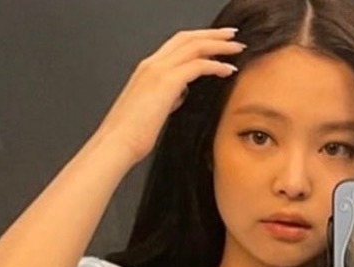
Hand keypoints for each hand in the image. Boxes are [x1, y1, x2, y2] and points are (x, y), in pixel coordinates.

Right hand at [95, 28, 244, 164]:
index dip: (198, 40)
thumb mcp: (152, 111)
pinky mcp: (166, 82)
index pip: (176, 45)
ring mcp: (158, 70)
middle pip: (187, 38)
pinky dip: (216, 65)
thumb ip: (167, 99)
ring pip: (194, 46)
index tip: (216, 42)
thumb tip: (179, 95)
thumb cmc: (131, 135)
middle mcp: (152, 64)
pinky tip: (229, 70)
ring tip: (237, 48)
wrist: (116, 143)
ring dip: (218, 45)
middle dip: (212, 34)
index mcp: (147, 69)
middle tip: (232, 35)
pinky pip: (197, 66)